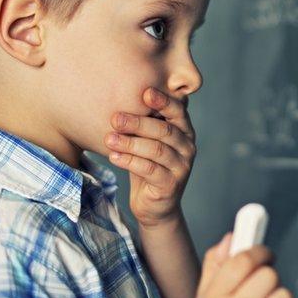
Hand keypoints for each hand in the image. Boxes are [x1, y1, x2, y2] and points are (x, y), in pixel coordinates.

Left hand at [105, 87, 194, 227]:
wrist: (155, 205)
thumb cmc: (148, 166)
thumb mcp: (148, 142)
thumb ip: (145, 122)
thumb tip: (120, 93)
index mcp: (184, 131)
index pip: (178, 111)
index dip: (163, 100)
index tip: (144, 92)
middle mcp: (188, 147)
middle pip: (164, 130)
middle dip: (138, 122)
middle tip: (115, 118)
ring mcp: (182, 167)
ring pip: (156, 150)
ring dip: (130, 143)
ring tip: (109, 138)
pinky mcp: (171, 185)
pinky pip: (150, 170)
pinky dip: (130, 161)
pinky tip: (114, 157)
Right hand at [182, 234, 297, 297]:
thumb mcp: (206, 290)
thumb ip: (217, 260)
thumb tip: (234, 237)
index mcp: (215, 296)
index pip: (243, 261)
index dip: (259, 252)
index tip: (263, 255)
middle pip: (268, 276)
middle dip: (268, 274)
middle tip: (261, 283)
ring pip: (284, 295)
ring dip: (278, 296)